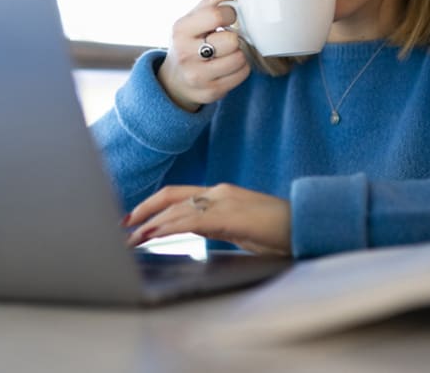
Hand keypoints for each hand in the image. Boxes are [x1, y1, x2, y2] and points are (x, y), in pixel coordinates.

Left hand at [123, 184, 291, 256]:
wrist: (306, 226)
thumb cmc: (278, 231)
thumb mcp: (240, 228)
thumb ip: (216, 225)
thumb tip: (195, 231)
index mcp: (221, 194)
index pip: (178, 195)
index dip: (153, 204)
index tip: (133, 218)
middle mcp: (219, 192)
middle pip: (171, 196)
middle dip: (143, 210)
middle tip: (123, 226)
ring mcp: (225, 201)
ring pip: (177, 208)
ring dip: (150, 223)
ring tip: (131, 238)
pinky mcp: (230, 216)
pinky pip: (191, 220)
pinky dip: (168, 227)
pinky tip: (154, 236)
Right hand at [157, 0, 249, 111]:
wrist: (174, 82)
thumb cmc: (188, 44)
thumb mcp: (191, 20)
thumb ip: (212, 2)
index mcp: (181, 30)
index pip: (217, 15)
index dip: (230, 14)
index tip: (227, 18)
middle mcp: (186, 54)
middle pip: (232, 40)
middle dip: (233, 38)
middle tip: (225, 40)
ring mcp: (198, 76)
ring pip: (240, 58)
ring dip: (238, 54)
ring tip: (227, 53)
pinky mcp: (211, 92)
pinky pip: (242, 74)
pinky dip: (240, 68)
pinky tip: (228, 66)